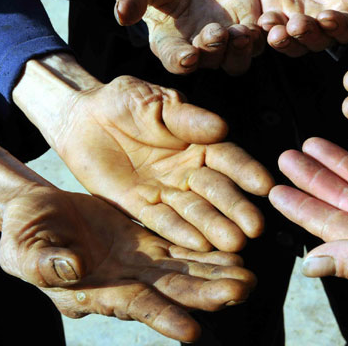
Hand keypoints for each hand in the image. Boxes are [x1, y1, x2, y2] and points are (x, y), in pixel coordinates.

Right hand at [0, 185, 255, 342]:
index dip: (163, 318)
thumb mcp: (27, 248)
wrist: (39, 214)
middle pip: (172, 291)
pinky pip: (181, 248)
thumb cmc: (25, 235)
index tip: (193, 331)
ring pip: (183, 271)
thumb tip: (70, 268)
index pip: (135, 306)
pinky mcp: (146, 242)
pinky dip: (205, 252)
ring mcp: (139, 263)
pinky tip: (231, 253)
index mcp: (95, 291)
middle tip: (242, 291)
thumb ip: (46, 260)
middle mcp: (124, 282)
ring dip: (215, 274)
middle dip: (207, 294)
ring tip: (247, 277)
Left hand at [55, 75, 273, 251]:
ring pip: (193, 210)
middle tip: (255, 228)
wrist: (82, 116)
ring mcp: (165, 190)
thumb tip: (222, 128)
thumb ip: (187, 118)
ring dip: (213, 227)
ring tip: (234, 244)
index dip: (246, 171)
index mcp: (199, 142)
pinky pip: (160, 221)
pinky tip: (198, 246)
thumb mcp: (156, 102)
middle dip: (235, 209)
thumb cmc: (125, 101)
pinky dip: (179, 233)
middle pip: (216, 190)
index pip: (227, 158)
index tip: (264, 186)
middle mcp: (188, 170)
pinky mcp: (139, 206)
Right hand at [116, 0, 263, 74]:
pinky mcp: (246, 22)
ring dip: (241, 50)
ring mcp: (225, 38)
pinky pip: (257, 39)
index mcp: (169, 43)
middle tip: (216, 33)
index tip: (187, 56)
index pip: (176, 61)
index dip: (182, 61)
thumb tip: (121, 14)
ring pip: (237, 59)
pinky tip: (262, 24)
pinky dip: (260, 35)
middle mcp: (199, 47)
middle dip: (213, 50)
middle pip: (211, 61)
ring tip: (241, 33)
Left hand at [259, 0, 347, 55]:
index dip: (338, 26)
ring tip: (277, 35)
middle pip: (319, 40)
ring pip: (295, 42)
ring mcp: (301, 23)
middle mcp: (327, 25)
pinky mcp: (278, 15)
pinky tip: (264, 22)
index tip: (326, 17)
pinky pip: (273, 28)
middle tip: (297, 25)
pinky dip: (268, 28)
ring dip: (286, 41)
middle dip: (308, 35)